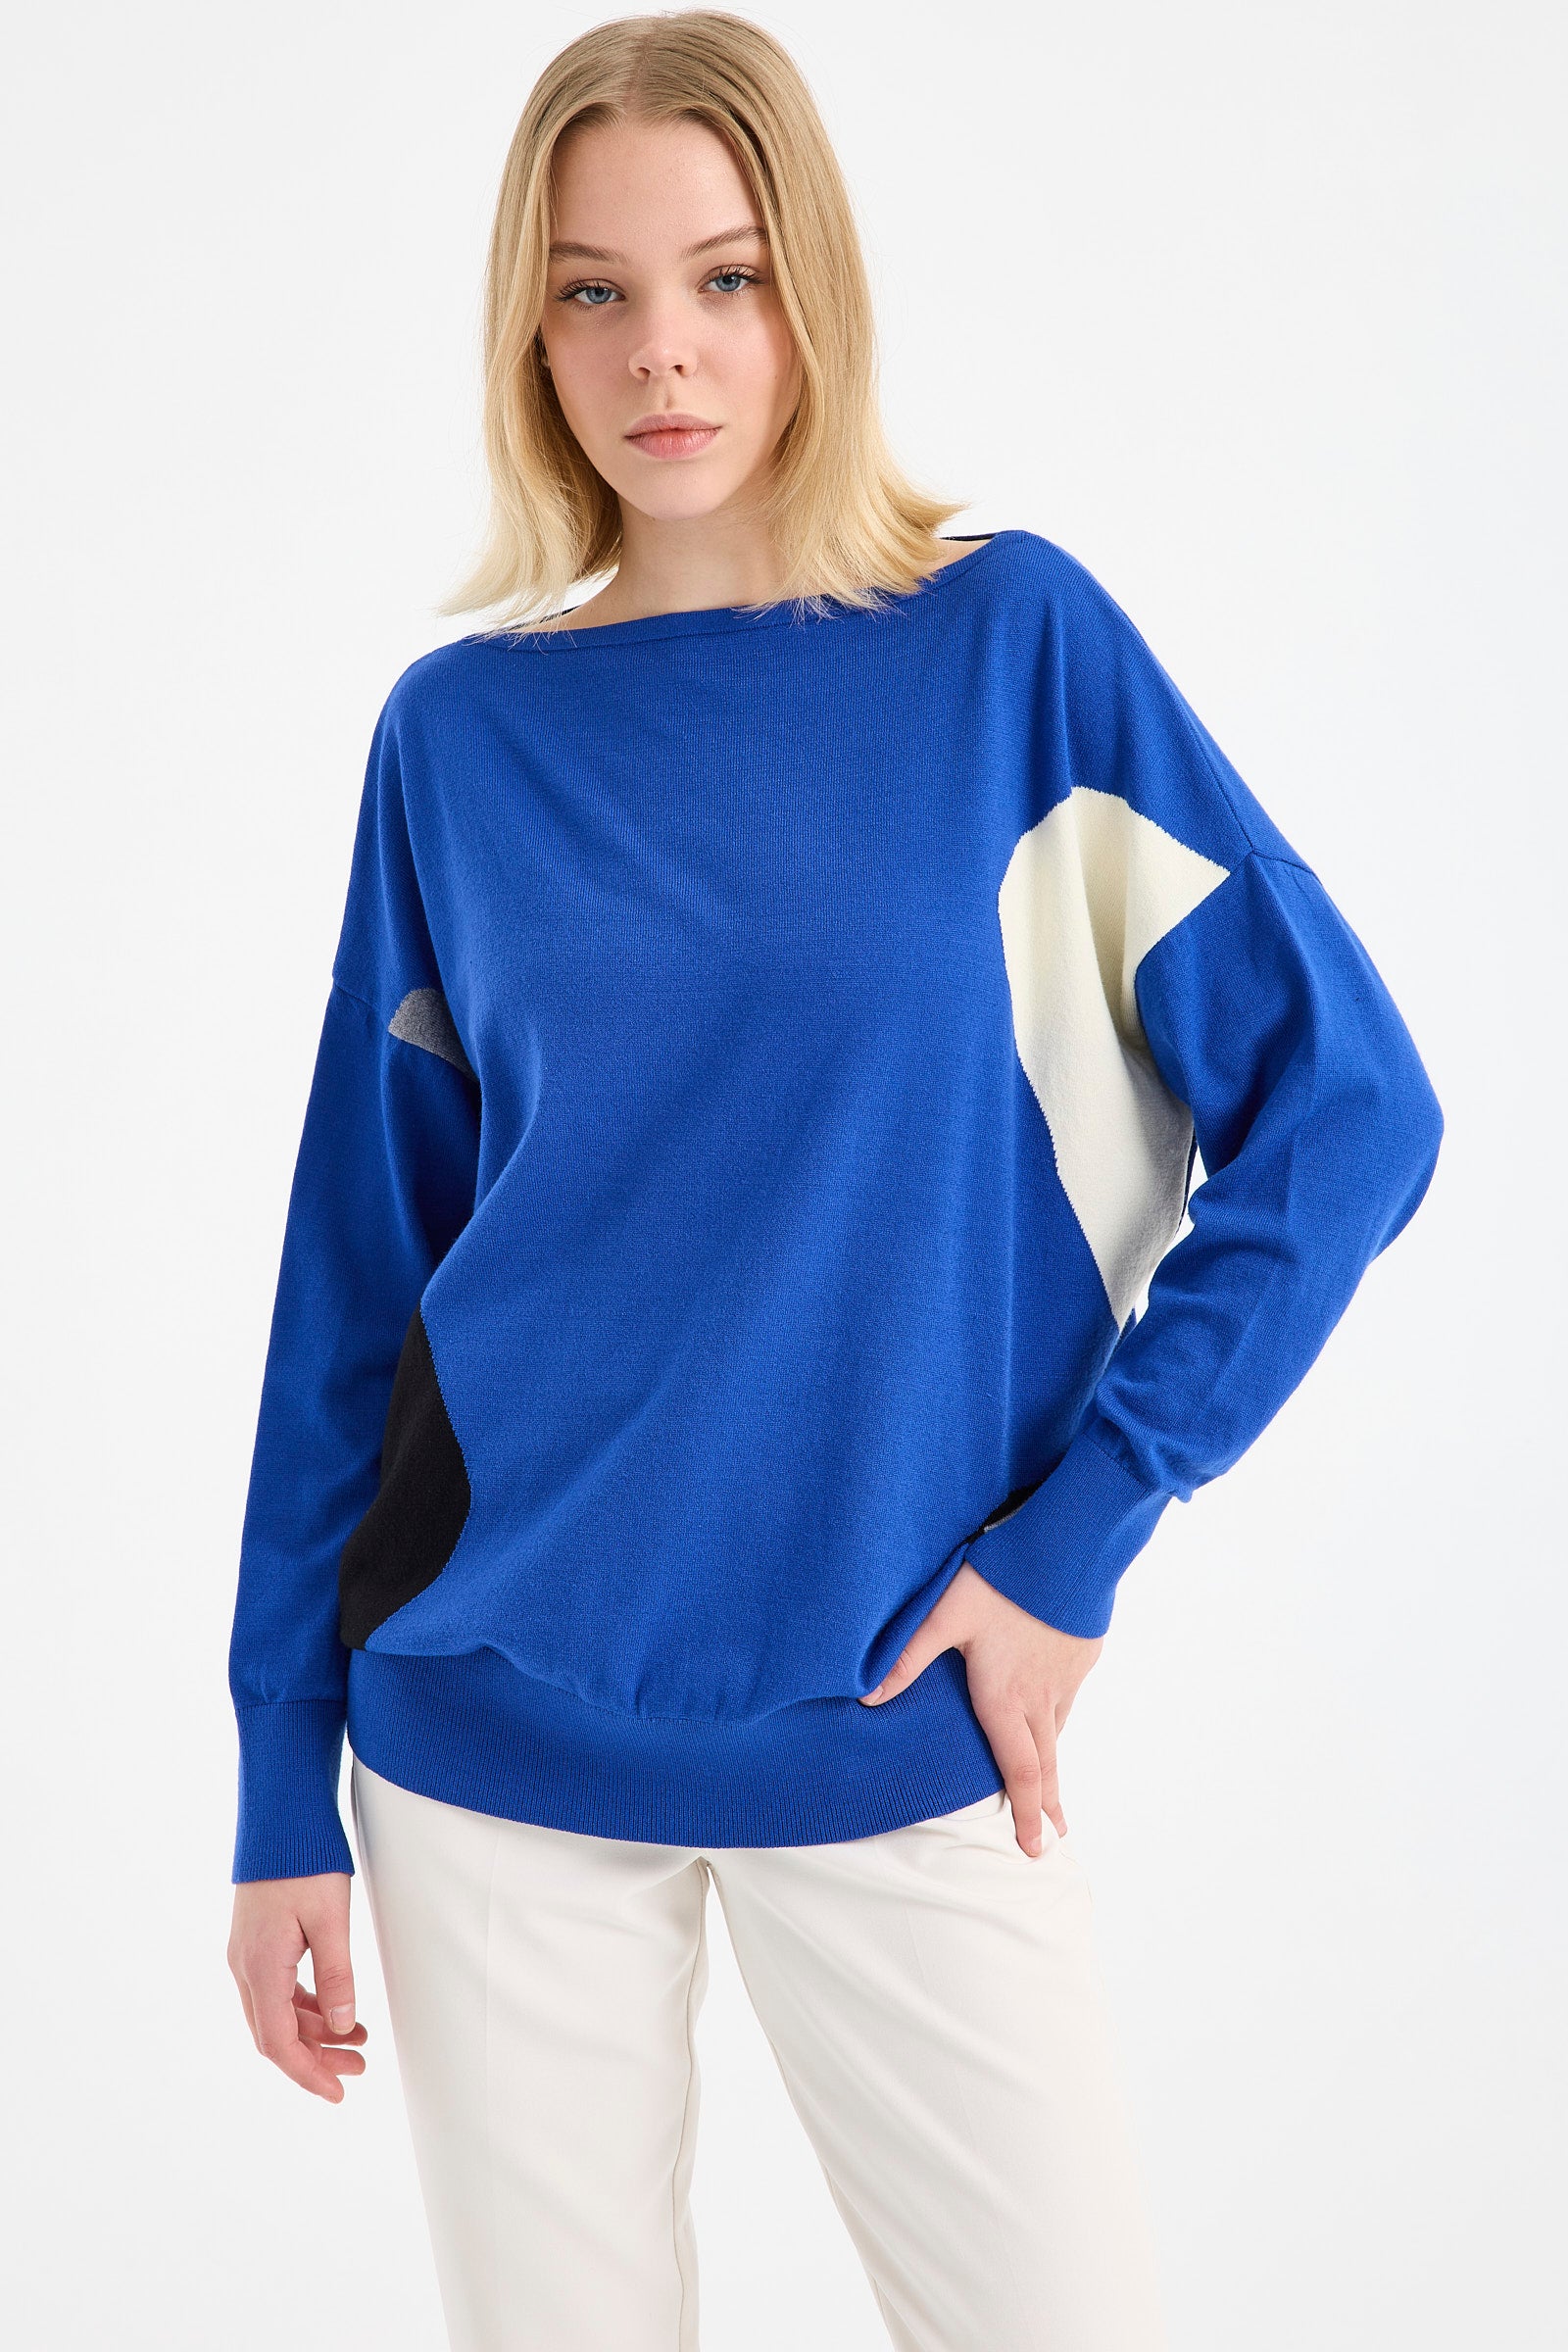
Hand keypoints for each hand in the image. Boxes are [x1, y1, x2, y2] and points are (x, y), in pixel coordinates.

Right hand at [228, 1873, 367, 2101]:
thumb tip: (344, 2026)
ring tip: (359, 2038)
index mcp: (260, 1967)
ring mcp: (247, 1956)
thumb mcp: (331, 1919)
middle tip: (359, 2067)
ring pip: (278, 2013)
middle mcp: (245, 1967)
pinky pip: (278, 1990)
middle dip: (317, 2057)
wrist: (280, 1819)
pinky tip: (336, 2010)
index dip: (308, 2073)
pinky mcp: (257, 1944)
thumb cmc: (305, 1862)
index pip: (278, 2042)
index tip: (338, 2092)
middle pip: (276, 2033)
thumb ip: (337, 1975)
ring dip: (315, 2031)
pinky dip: (306, 2007)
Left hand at [859, 1561, 1102, 1856]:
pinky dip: (1058, 1718)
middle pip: (1046, 1764)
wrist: (1066, 1548)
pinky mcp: (1083, 1654)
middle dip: (1047, 1806)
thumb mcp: (943, 1616)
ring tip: (1050, 1788)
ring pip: (1057, 1730)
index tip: (1033, 1848)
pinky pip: (1068, 1697)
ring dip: (1053, 1763)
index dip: (1024, 1814)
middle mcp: (1041, 1696)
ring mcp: (1067, 1677)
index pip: (1018, 1771)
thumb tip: (866, 1698)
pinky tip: (1052, 1711)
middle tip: (1053, 1839)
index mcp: (1005, 1697)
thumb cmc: (1000, 1581)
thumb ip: (906, 1658)